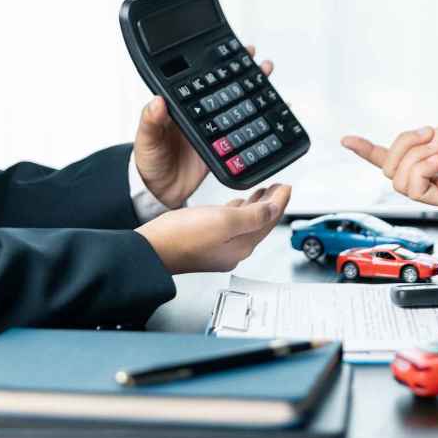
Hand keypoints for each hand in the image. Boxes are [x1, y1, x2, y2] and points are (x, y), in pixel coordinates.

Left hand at [134, 45, 274, 207]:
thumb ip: (150, 120)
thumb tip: (157, 101)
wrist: (157, 191)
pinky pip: (243, 135)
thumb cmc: (146, 162)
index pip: (203, 81)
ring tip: (270, 83)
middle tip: (262, 64)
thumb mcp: (145, 139)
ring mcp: (212, 132)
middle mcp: (199, 116)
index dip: (220, 65)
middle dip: (246, 74)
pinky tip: (272, 117)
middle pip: (226, 90)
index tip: (236, 52)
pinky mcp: (221, 150)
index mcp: (181, 108)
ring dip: (255, 95)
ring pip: (238, 109)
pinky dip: (258, 127)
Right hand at [136, 184, 290, 274]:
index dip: (280, 201)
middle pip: (259, 222)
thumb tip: (274, 210)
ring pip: (245, 223)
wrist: (151, 250)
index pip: (269, 220)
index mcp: (241, 245)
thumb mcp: (223, 221)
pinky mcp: (204, 243)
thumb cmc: (181, 238)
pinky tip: (233, 205)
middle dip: (270, 203)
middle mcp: (232, 250)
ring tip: (262, 192)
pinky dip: (237, 211)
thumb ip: (252, 216)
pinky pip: (229, 225)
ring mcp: (218, 247)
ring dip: (255, 206)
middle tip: (278, 188)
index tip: (286, 186)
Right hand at [341, 114, 437, 208]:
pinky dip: (422, 169)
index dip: (367, 150)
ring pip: (397, 179)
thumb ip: (423, 140)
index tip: (346, 139)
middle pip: (389, 168)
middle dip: (403, 145)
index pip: (391, 159)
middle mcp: (429, 178)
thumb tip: (409, 143)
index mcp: (428, 160)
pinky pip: (414, 188)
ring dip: (415, 156)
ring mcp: (437, 190)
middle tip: (430, 134)